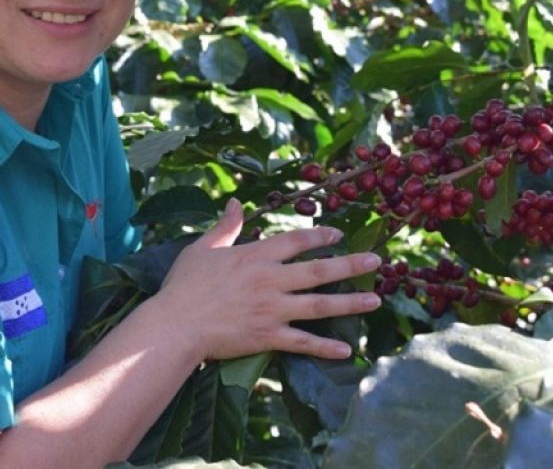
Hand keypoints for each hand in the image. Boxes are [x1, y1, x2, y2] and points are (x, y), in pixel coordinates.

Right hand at [153, 198, 381, 361]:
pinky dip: (325, 347)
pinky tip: (346, 350)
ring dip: (350, 303)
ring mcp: (273, 310)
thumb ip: (225, 226)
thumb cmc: (184, 286)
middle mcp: (272, 280)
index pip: (297, 241)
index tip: (339, 233)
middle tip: (377, 262)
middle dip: (351, 265)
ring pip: (320, 305)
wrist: (175, 325)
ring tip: (375, 300)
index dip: (320, 235)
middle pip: (319, 270)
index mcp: (257, 256)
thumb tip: (234, 202)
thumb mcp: (203, 248)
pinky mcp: (268, 337)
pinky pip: (303, 342)